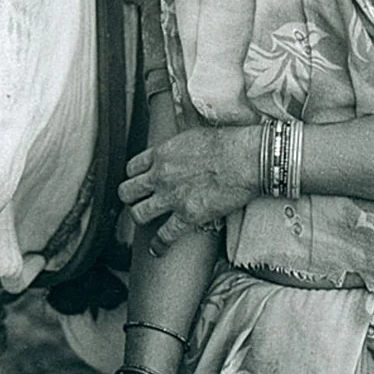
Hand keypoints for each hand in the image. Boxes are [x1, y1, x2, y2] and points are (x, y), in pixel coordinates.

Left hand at [119, 125, 257, 253]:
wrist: (247, 158)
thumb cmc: (228, 141)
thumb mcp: (194, 130)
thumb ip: (178, 137)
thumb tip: (179, 123)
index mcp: (161, 153)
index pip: (132, 168)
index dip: (135, 177)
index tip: (140, 181)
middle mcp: (160, 175)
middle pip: (127, 191)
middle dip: (130, 198)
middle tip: (137, 201)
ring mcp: (172, 197)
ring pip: (138, 214)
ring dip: (141, 218)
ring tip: (147, 220)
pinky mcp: (187, 216)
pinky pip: (164, 236)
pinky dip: (159, 245)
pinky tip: (157, 249)